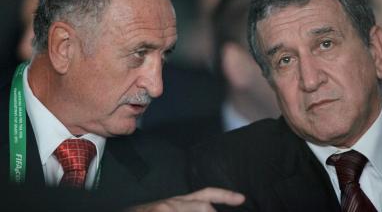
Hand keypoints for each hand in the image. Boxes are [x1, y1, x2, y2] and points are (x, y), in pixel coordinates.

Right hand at [128, 187, 244, 211]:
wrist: (117, 208)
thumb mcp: (166, 208)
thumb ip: (184, 207)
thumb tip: (206, 208)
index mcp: (178, 201)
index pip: (206, 194)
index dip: (225, 195)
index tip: (241, 198)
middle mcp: (173, 204)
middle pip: (205, 208)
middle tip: (228, 202)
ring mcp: (165, 209)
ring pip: (199, 210)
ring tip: (180, 210)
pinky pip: (176, 211)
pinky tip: (166, 211)